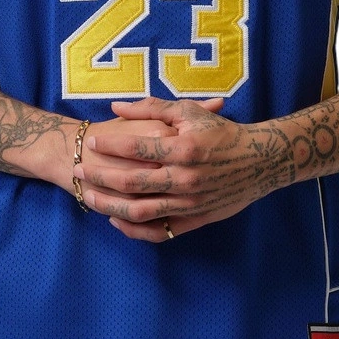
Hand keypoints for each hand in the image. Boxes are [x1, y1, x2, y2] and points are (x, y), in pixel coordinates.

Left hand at [76, 96, 293, 242]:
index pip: (136, 147)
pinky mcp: (195, 220)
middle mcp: (185, 178)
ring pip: (140, 211)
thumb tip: (116, 107)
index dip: (109, 145)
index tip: (91, 141)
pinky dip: (134, 229)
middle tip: (77, 169)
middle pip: (131, 181)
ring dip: (109, 205)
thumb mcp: (190, 112)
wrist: (261, 161)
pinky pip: (159, 231)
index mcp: (183, 148)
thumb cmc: (223, 132)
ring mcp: (189, 202)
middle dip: (99, 175)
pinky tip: (117, 220)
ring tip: (88, 196)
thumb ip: (152, 107)